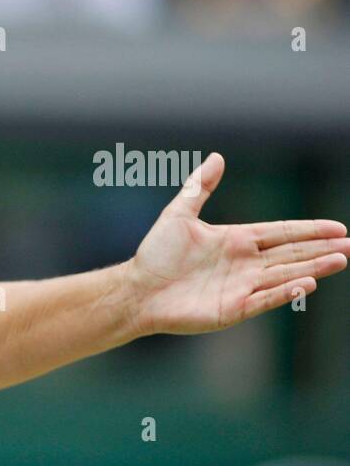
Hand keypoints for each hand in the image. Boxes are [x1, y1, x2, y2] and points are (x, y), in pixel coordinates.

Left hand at [125, 153, 348, 335]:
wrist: (136, 289)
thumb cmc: (155, 254)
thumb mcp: (178, 214)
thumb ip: (200, 187)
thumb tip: (217, 157)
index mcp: (237, 240)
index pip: (282, 233)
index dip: (310, 230)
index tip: (339, 228)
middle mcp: (245, 264)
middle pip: (291, 254)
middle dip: (320, 250)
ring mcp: (241, 287)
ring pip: (285, 275)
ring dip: (313, 268)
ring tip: (340, 260)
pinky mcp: (233, 308)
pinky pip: (265, 299)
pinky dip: (285, 292)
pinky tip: (307, 284)